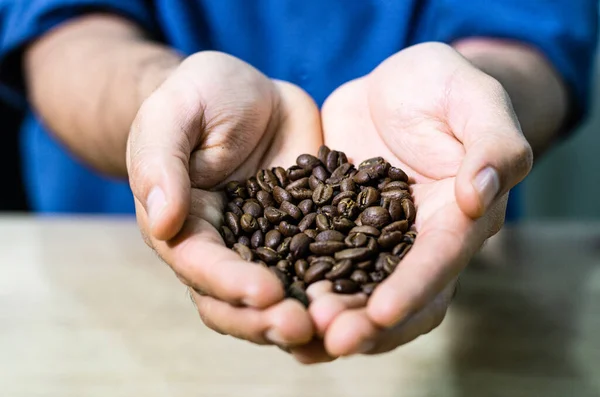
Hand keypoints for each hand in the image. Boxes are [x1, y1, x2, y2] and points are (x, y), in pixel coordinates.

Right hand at [126, 51, 322, 347]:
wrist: (249, 92)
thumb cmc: (199, 96)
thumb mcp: (174, 115)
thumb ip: (160, 163)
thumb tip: (162, 219)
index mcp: (185, 227)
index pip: (201, 266)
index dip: (231, 284)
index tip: (266, 292)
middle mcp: (225, 248)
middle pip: (238, 301)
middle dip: (267, 320)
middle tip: (304, 327)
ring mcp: (269, 246)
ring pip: (283, 296)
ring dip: (306, 315)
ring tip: (338, 324)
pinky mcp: (308, 233)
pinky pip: (325, 264)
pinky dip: (341, 284)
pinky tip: (368, 294)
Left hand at [295, 42, 532, 360]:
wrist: (395, 86)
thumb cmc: (443, 85)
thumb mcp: (473, 98)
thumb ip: (491, 143)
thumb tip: (480, 195)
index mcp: (459, 216)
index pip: (441, 259)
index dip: (415, 288)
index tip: (383, 313)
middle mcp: (418, 240)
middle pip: (400, 294)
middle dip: (369, 322)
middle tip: (331, 337)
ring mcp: (375, 239)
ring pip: (358, 290)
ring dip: (332, 315)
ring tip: (296, 328)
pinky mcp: (337, 227)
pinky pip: (320, 264)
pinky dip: (302, 286)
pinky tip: (273, 301)